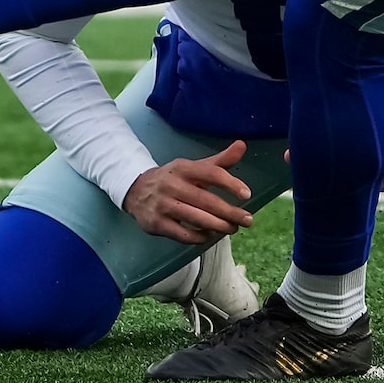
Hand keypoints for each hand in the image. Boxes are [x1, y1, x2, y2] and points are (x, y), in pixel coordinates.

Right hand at [121, 141, 253, 243]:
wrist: (136, 189)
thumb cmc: (173, 179)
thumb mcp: (193, 167)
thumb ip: (219, 161)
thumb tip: (242, 145)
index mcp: (183, 168)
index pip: (210, 173)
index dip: (230, 183)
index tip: (247, 194)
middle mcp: (172, 185)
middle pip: (206, 200)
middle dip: (230, 212)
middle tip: (247, 219)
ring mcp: (163, 205)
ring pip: (196, 219)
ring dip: (219, 226)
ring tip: (233, 228)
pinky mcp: (157, 223)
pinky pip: (184, 235)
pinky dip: (201, 237)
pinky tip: (211, 235)